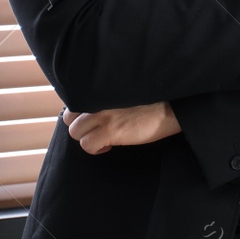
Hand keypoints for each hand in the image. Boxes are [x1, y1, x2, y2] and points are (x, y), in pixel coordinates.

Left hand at [62, 102, 181, 154]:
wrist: (169, 110)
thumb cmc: (151, 102)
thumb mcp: (123, 93)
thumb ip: (107, 97)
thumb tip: (94, 108)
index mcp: (101, 89)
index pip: (74, 101)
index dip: (82, 114)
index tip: (93, 119)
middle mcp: (98, 100)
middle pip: (69, 117)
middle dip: (80, 125)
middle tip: (95, 130)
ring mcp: (103, 115)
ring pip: (75, 132)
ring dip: (87, 138)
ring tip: (102, 138)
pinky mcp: (110, 131)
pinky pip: (87, 145)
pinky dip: (95, 149)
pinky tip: (108, 146)